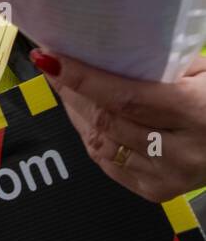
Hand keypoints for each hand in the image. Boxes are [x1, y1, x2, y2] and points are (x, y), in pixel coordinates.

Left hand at [33, 49, 205, 203]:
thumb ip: (165, 64)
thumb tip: (106, 48)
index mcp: (198, 113)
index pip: (126, 98)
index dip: (82, 78)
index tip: (49, 58)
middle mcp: (184, 152)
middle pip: (107, 120)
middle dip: (71, 90)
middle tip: (52, 64)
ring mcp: (170, 177)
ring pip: (101, 143)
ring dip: (75, 112)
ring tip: (64, 85)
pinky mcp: (158, 192)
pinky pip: (107, 163)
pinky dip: (89, 136)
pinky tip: (82, 115)